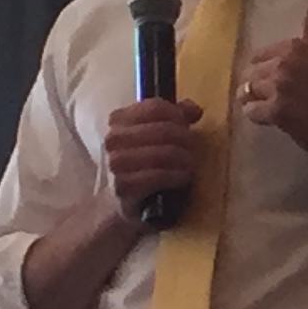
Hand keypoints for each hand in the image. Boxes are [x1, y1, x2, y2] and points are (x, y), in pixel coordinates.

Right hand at [100, 97, 202, 223]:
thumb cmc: (148, 163)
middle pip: (163, 130)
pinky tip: (182, 178)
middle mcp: (113, 140)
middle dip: (184, 139)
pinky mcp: (124, 187)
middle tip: (192, 149)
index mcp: (119, 120)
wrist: (130, 201)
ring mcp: (116, 164)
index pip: (155, 107)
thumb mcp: (161, 135)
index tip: (187, 125)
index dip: (178, 115)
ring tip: (188, 164)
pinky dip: (175, 176)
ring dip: (182, 159)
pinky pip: (157, 176)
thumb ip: (178, 117)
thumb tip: (194, 109)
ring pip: (161, 153)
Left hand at [238, 7, 307, 158]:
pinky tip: (271, 118)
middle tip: (276, 97)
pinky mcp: (276, 110)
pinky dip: (257, 116)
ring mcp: (279, 86)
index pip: (259, 55)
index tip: (277, 80)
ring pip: (248, 91)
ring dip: (257, 101)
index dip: (264, 70)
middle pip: (251, 73)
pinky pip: (251, 110)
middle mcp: (285, 62)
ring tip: (271, 107)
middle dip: (259, 86)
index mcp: (295, 47)